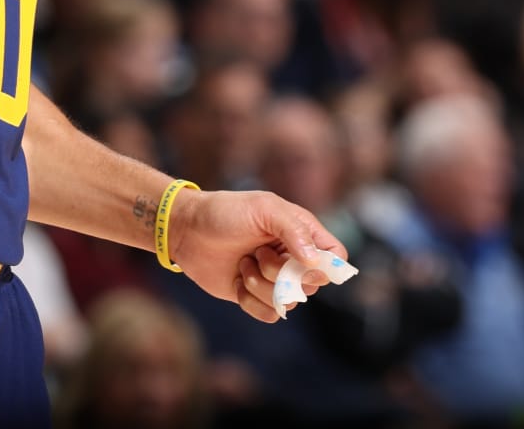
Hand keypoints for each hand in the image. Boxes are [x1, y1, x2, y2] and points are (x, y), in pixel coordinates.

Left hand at [168, 188, 347, 322]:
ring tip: (243, 262)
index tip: (302, 261)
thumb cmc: (225, 212)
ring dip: (263, 285)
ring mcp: (275, 279)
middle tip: (259, 252)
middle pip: (313, 284)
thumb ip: (293, 230)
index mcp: (301, 232)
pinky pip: (271, 314)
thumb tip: (316, 261)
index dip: (326, 266)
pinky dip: (252, 301)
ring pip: (290, 302)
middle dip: (283, 272)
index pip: (336, 257)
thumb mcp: (263, 208)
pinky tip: (238, 281)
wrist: (187, 229)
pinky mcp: (256, 296)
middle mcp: (293, 257)